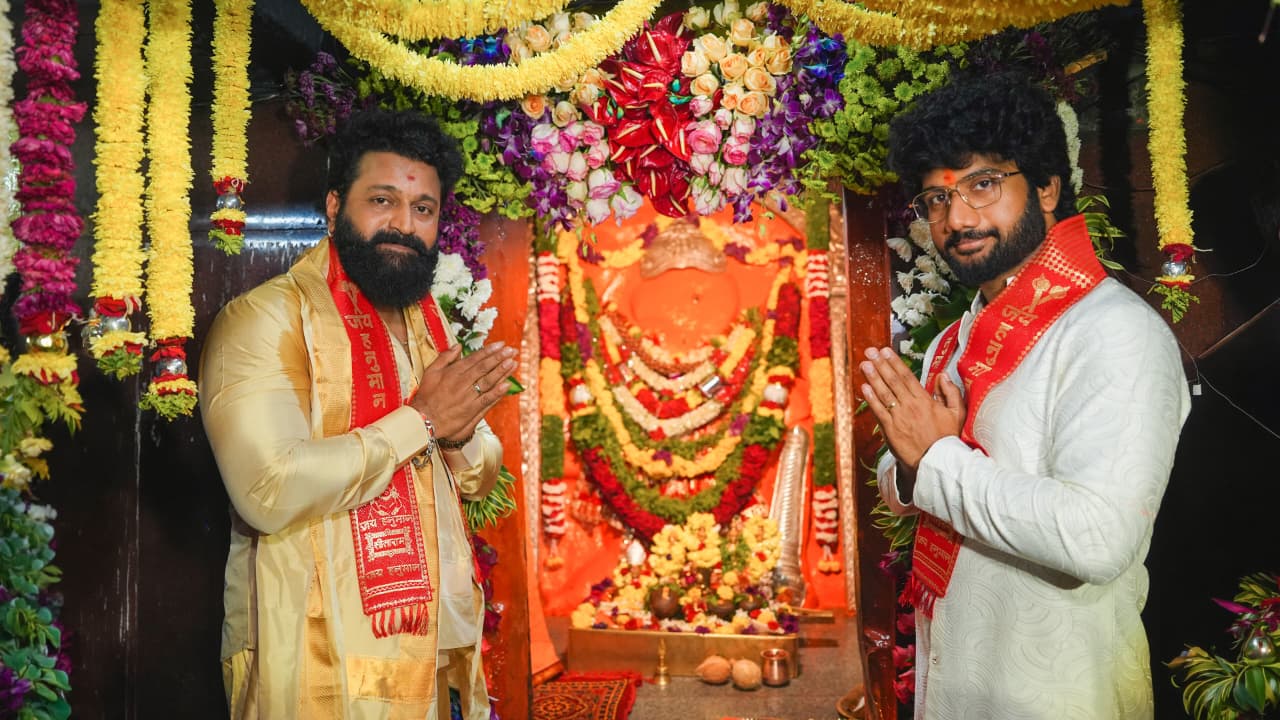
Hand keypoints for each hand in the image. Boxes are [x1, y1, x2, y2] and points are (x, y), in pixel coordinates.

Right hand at [410, 341, 516, 442]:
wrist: (424, 419)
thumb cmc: (426, 396)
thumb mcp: (431, 372)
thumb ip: (445, 357)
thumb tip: (458, 346)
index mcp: (453, 372)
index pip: (475, 358)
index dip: (489, 351)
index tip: (501, 345)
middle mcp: (462, 382)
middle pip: (484, 367)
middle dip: (499, 358)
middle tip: (511, 351)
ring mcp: (467, 396)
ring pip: (487, 381)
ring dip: (501, 371)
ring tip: (513, 362)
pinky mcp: (470, 410)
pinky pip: (486, 399)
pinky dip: (497, 392)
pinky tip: (507, 385)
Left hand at [859, 346, 964, 471]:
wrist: (936, 463)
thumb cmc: (947, 439)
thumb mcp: (957, 414)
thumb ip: (951, 393)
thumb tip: (943, 375)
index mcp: (925, 400)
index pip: (907, 377)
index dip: (895, 363)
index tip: (885, 351)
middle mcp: (910, 406)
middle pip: (893, 381)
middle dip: (880, 365)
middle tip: (870, 351)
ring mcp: (899, 417)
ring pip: (884, 393)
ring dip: (873, 377)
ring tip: (864, 364)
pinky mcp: (890, 430)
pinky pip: (879, 411)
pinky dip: (871, 399)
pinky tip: (864, 387)